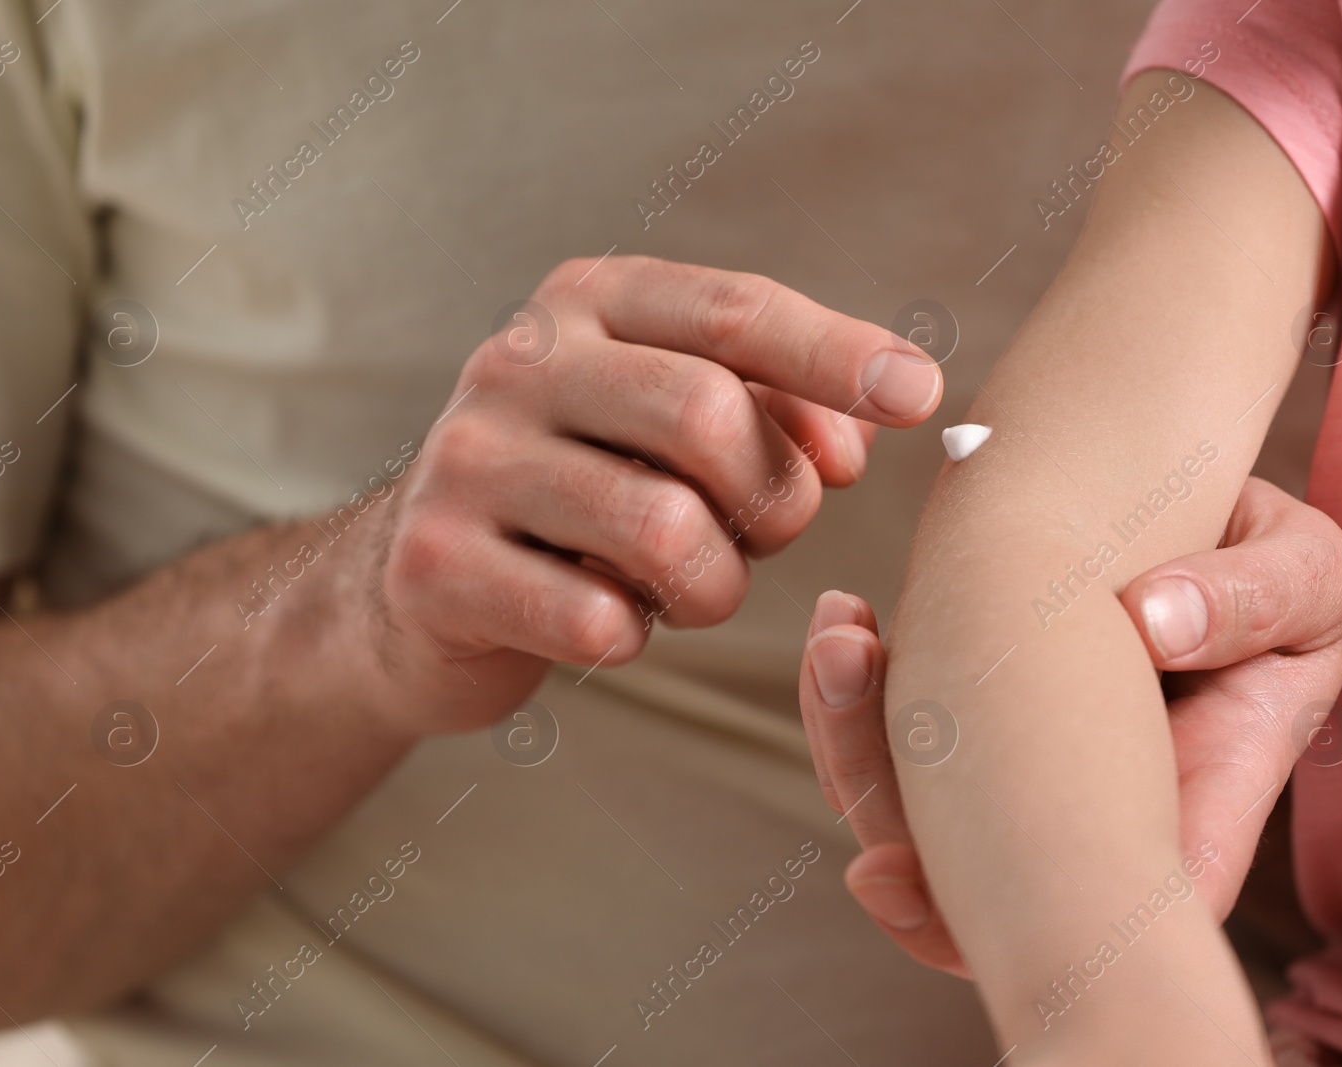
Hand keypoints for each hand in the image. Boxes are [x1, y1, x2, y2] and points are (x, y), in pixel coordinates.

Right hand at [354, 255, 941, 732]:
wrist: (420, 583)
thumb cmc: (584, 496)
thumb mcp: (671, 427)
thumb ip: (774, 407)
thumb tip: (875, 422)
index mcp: (585, 304)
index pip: (733, 311)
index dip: (836, 352)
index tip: (921, 393)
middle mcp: (516, 362)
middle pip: (705, 416)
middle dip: (772, 496)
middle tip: (766, 533)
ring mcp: (465, 460)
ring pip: (662, 528)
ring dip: (714, 584)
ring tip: (690, 586)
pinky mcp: (436, 563)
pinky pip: (597, 619)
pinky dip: (635, 636)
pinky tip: (609, 622)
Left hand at [797, 476, 1341, 977]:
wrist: (1211, 532)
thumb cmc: (1266, 569)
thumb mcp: (1303, 573)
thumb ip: (1259, 596)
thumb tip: (1159, 622)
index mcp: (1193, 807)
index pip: (1095, 913)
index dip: (980, 918)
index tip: (886, 873)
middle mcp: (1096, 815)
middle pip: (972, 874)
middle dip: (880, 796)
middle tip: (843, 671)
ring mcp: (1030, 780)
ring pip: (918, 809)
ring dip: (854, 739)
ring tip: (839, 638)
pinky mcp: (982, 728)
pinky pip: (905, 743)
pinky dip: (859, 700)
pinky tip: (846, 626)